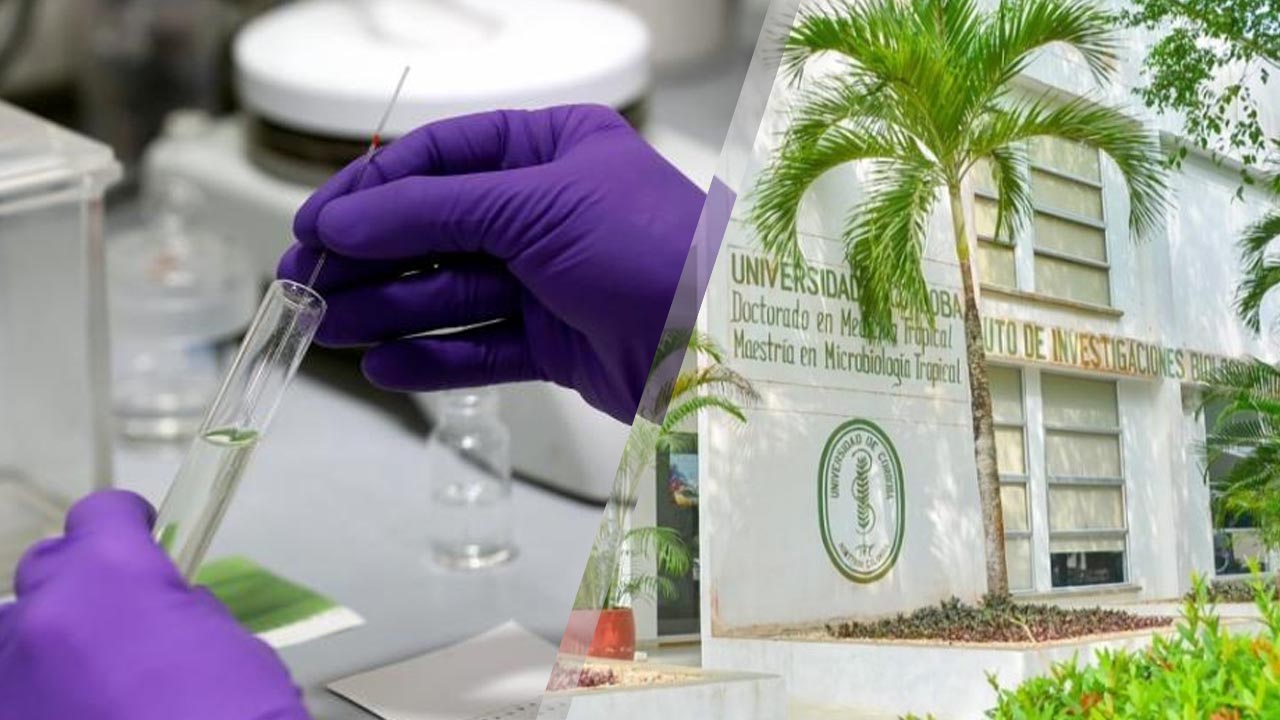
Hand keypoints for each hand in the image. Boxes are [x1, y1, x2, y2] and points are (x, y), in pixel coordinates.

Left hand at [0, 491, 307, 719]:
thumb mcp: (232, 649)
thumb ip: (181, 614)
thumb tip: (163, 612)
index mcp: (112, 576)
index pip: (101, 516)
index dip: (126, 525)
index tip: (142, 533)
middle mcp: (46, 615)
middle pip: (49, 567)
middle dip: (84, 581)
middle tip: (126, 615)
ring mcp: (12, 678)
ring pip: (18, 635)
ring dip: (52, 645)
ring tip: (97, 684)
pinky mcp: (5, 719)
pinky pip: (16, 692)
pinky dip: (40, 698)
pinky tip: (81, 717)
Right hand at [278, 105, 704, 422]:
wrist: (721, 343)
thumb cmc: (646, 247)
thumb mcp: (535, 207)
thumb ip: (431, 212)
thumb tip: (339, 221)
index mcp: (550, 149)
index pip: (439, 160)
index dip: (371, 193)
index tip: (313, 226)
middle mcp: (547, 209)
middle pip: (436, 231)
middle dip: (368, 259)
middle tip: (302, 288)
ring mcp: (550, 279)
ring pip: (451, 292)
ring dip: (387, 309)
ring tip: (323, 329)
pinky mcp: (556, 343)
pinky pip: (480, 346)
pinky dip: (432, 355)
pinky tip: (382, 364)